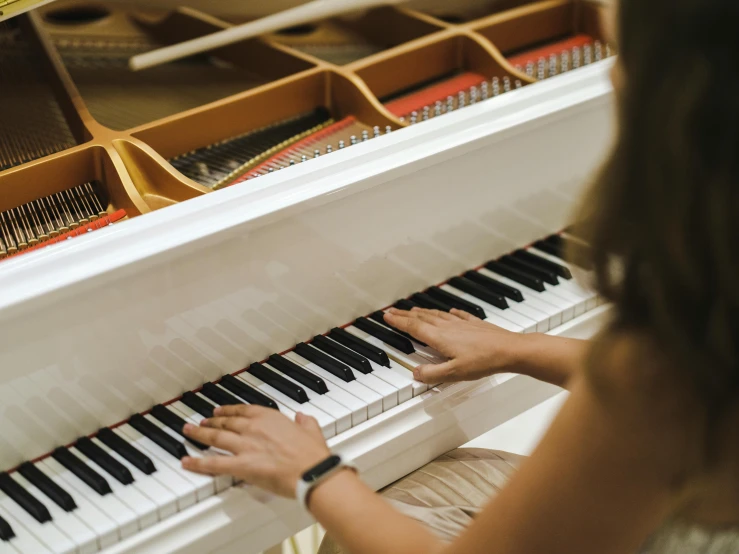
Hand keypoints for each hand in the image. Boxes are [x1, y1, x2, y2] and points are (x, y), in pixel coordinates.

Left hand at [182, 405, 330, 497]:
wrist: (310, 471)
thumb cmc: (312, 454)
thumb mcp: (312, 430)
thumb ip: (305, 422)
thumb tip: (303, 417)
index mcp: (270, 417)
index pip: (243, 410)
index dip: (229, 410)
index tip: (220, 410)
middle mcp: (254, 428)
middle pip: (226, 422)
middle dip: (211, 421)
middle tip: (201, 422)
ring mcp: (245, 446)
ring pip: (216, 437)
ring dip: (200, 434)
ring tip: (189, 432)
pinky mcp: (241, 465)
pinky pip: (213, 463)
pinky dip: (197, 462)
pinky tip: (186, 461)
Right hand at [384, 307, 523, 383]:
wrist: (510, 350)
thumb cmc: (484, 361)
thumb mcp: (455, 373)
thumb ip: (433, 374)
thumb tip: (415, 373)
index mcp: (440, 338)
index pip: (413, 327)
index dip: (398, 322)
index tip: (387, 316)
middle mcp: (448, 327)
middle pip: (422, 318)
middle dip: (405, 314)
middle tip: (393, 311)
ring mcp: (462, 324)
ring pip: (437, 315)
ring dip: (423, 312)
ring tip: (414, 310)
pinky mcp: (475, 324)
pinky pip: (458, 315)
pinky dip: (450, 312)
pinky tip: (451, 311)